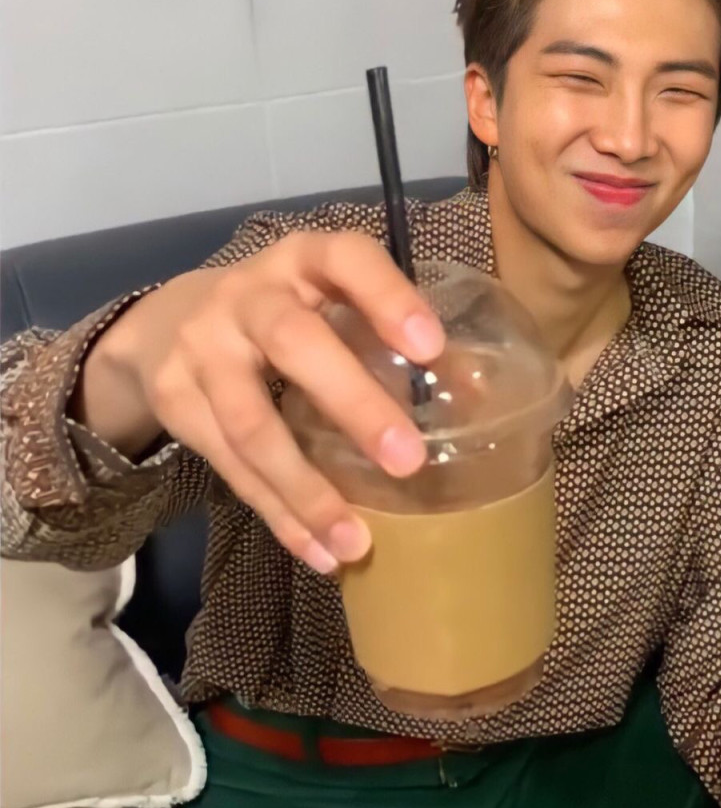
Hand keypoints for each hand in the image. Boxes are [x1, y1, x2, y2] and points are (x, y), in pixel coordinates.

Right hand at [76, 230, 443, 571]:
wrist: (160, 323)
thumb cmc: (280, 314)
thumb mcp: (323, 302)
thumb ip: (381, 333)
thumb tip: (473, 392)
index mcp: (300, 260)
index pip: (345, 257)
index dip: (387, 296)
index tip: (431, 347)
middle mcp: (247, 295)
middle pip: (295, 343)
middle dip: (353, 404)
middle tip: (408, 461)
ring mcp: (202, 348)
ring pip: (252, 424)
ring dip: (306, 489)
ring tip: (356, 541)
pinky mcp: (175, 402)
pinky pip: (230, 466)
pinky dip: (277, 513)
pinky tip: (316, 549)